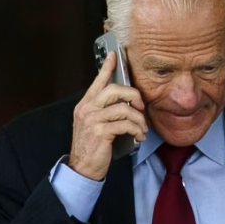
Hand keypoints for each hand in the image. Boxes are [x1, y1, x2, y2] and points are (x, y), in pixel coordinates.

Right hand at [68, 52, 147, 180]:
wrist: (82, 168)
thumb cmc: (91, 147)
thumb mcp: (94, 125)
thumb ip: (104, 111)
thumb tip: (126, 104)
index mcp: (85, 105)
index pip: (97, 82)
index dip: (107, 67)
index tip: (114, 55)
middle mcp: (87, 109)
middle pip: (115, 90)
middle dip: (133, 96)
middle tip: (140, 107)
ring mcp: (92, 120)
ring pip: (124, 109)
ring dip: (138, 120)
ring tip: (142, 129)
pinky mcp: (100, 132)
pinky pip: (125, 124)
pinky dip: (136, 130)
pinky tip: (138, 136)